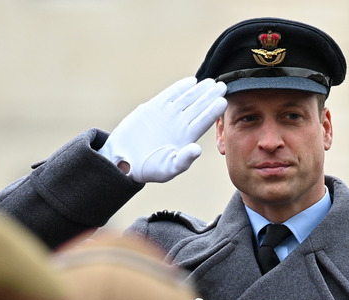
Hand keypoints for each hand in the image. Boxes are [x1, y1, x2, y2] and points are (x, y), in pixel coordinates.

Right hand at [100, 77, 226, 182]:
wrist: (124, 160)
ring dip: (198, 90)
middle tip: (222, 86)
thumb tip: (197, 149)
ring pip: (187, 98)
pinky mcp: (153, 108)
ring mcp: (167, 114)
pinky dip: (179, 88)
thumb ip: (184, 160)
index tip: (223, 101)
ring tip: (210, 82)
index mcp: (186, 138)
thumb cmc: (149, 169)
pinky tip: (191, 81)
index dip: (213, 111)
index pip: (204, 121)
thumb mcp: (169, 168)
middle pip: (199, 107)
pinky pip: (170, 95)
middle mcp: (179, 124)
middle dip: (210, 96)